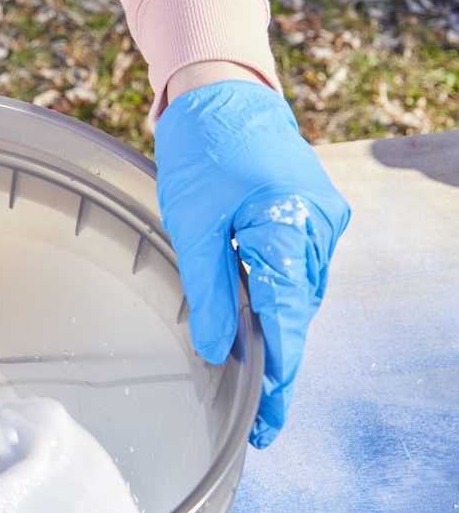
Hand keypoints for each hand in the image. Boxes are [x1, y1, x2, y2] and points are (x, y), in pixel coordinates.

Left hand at [154, 81, 349, 447]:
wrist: (221, 90)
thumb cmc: (202, 149)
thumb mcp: (192, 224)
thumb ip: (207, 290)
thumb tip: (217, 351)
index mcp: (290, 228)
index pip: (287, 320)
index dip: (278, 376)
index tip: (269, 422)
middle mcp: (317, 228)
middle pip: (298, 313)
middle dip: (281, 366)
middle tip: (261, 421)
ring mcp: (319, 220)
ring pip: (299, 294)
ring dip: (280, 334)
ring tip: (260, 386)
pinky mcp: (310, 214)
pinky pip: (297, 270)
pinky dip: (279, 300)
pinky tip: (262, 328)